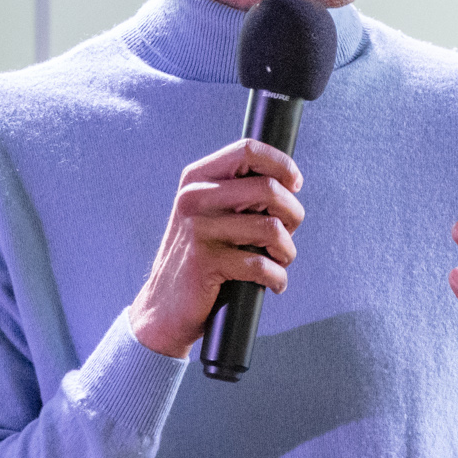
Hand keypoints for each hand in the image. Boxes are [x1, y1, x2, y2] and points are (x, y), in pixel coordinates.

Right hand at [128, 140, 306, 357]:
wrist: (162, 308)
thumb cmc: (198, 259)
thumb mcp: (210, 215)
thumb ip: (240, 194)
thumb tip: (289, 183)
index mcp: (197, 179)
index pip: (248, 150)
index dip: (282, 165)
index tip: (294, 184)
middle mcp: (194, 197)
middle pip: (268, 188)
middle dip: (293, 214)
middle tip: (288, 233)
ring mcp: (198, 228)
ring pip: (271, 227)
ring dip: (286, 250)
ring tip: (280, 260)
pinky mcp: (205, 261)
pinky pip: (261, 265)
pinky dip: (277, 277)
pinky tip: (273, 283)